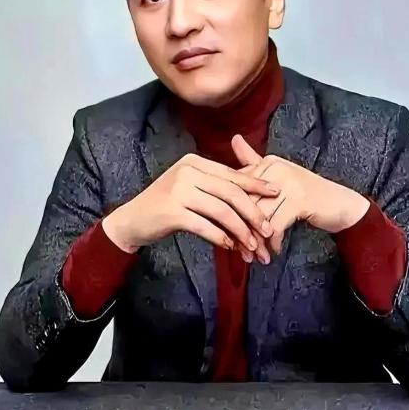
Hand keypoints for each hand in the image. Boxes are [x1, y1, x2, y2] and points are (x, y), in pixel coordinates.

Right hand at [102, 153, 279, 253]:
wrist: (132, 220)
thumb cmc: (166, 205)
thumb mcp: (190, 187)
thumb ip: (214, 186)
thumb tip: (250, 193)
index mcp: (195, 163)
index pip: (232, 175)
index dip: (256, 185)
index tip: (276, 193)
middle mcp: (187, 172)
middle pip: (231, 192)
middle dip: (253, 212)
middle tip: (268, 229)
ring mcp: (178, 191)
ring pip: (221, 211)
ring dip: (240, 230)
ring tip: (252, 244)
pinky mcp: (171, 211)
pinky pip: (204, 226)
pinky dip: (220, 237)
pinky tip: (230, 246)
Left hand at [231, 135, 369, 253]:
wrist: (342, 204)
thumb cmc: (307, 193)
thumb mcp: (279, 176)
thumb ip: (254, 160)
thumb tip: (234, 138)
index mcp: (268, 162)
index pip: (239, 189)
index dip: (232, 213)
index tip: (230, 233)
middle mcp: (276, 168)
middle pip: (248, 204)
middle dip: (242, 231)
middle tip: (240, 251)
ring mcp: (289, 183)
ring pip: (260, 217)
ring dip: (257, 240)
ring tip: (255, 255)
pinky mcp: (299, 200)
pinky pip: (276, 225)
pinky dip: (274, 241)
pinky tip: (274, 250)